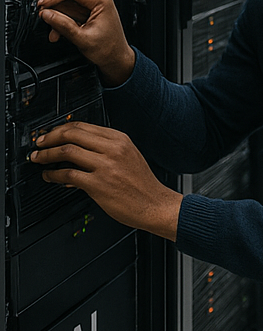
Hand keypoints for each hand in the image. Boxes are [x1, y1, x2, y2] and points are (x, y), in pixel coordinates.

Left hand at [31, 122, 180, 239]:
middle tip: (39, 144)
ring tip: (38, 159)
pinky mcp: (99, 184)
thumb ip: (105, 152)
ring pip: (67, 151)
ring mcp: (106, 166)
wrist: (155, 204)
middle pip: (73, 134)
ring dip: (47, 154)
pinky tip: (49, 176)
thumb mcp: (129, 158)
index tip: (50, 134)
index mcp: (120, 140)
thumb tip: (77, 154)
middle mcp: (113, 149)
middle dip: (50, 138)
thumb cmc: (142, 184)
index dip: (61, 129)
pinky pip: (68, 175)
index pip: (84, 126)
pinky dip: (53, 174)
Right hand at [36, 0, 134, 84]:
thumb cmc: (107, 48)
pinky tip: (57, 31)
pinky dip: (59, 16)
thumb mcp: (83, 39)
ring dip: (55, 10)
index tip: (42, 6)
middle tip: (44, 11)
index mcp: (102, 0)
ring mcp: (92, 1)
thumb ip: (63, 25)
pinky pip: (68, 5)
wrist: (116, 57)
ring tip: (53, 29)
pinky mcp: (86, 7)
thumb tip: (46, 14)